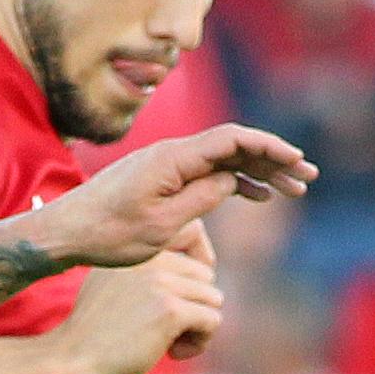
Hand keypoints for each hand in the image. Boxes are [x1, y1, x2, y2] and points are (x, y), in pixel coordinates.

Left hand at [31, 126, 314, 271]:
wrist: (67, 232)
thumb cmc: (109, 234)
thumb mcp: (160, 226)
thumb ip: (201, 199)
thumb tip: (232, 181)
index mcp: (173, 159)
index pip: (232, 140)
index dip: (269, 147)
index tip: (296, 161)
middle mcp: (172, 154)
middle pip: (233, 146)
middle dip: (273, 160)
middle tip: (307, 177)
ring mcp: (167, 165)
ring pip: (222, 160)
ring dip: (258, 173)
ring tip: (292, 190)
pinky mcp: (161, 178)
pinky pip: (206, 172)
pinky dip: (234, 181)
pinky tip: (256, 195)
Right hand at [58, 226, 224, 373]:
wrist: (70, 361)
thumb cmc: (92, 332)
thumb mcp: (111, 284)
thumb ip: (145, 272)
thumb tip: (195, 271)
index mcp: (137, 248)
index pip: (193, 232)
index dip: (197, 265)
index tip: (184, 295)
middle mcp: (150, 257)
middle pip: (205, 275)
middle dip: (195, 304)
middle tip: (170, 330)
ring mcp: (161, 282)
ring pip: (213, 298)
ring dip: (198, 326)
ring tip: (170, 343)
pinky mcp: (170, 311)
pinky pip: (212, 321)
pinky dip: (198, 342)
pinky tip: (172, 353)